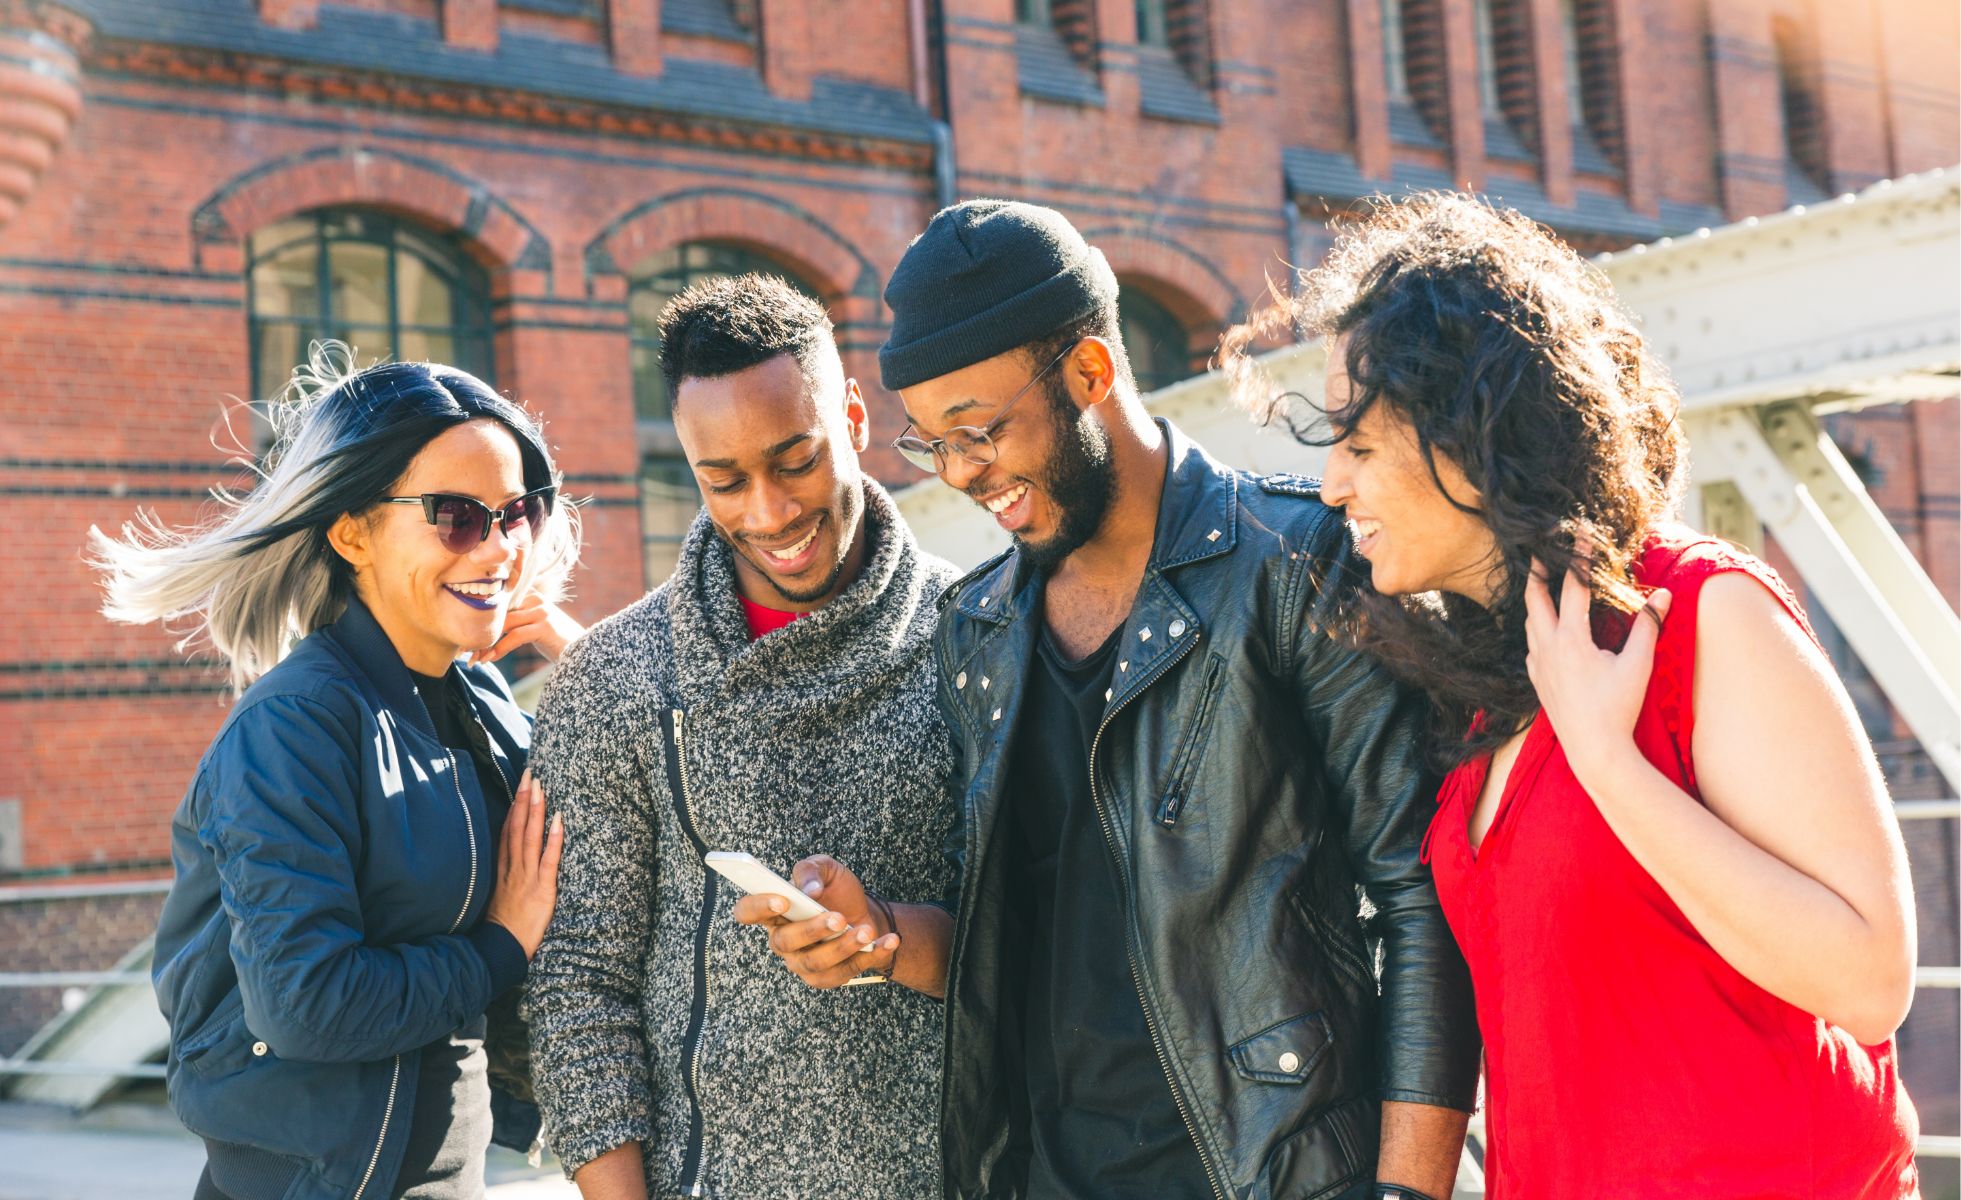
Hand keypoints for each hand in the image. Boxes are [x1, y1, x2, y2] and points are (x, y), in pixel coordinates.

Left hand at [472, 593, 582, 664]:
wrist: (587, 655)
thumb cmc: (558, 644)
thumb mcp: (534, 629)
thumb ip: (516, 624)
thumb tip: (486, 633)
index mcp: (530, 597)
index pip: (499, 606)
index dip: (479, 622)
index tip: (463, 640)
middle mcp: (535, 600)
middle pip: (499, 615)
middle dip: (478, 635)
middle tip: (461, 651)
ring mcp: (541, 612)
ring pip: (504, 625)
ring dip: (486, 645)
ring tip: (473, 660)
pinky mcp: (545, 626)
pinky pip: (515, 636)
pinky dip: (499, 649)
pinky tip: (489, 660)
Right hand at [485, 770, 564, 958]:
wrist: (500, 951)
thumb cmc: (504, 927)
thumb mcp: (498, 896)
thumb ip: (504, 876)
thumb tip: (510, 859)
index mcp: (502, 869)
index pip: (508, 831)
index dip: (514, 807)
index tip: (520, 784)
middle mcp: (513, 868)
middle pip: (517, 827)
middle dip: (524, 798)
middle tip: (531, 772)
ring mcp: (526, 878)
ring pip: (530, 837)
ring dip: (536, 810)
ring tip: (541, 786)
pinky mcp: (542, 890)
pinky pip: (549, 860)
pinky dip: (553, 839)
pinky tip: (558, 820)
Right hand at [730, 854, 897, 989]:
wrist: (866, 915)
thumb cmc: (838, 892)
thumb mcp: (827, 869)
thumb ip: (812, 870)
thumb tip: (808, 889)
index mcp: (775, 910)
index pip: (748, 911)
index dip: (758, 907)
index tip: (783, 899)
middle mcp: (783, 940)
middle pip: (785, 942)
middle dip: (813, 930)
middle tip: (839, 918)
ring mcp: (802, 962)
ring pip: (815, 963)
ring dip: (843, 947)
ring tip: (866, 931)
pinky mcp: (826, 977)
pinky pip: (844, 973)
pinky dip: (869, 956)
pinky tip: (888, 941)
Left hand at [1523, 562, 1671, 788]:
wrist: (1595, 751)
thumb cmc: (1618, 708)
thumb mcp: (1638, 665)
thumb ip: (1649, 626)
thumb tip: (1664, 594)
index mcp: (1571, 639)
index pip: (1573, 587)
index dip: (1577, 558)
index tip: (1577, 533)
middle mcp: (1547, 648)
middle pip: (1535, 599)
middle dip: (1538, 572)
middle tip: (1540, 551)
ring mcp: (1538, 665)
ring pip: (1530, 622)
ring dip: (1535, 601)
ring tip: (1540, 584)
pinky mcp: (1537, 681)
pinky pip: (1531, 646)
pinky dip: (1536, 629)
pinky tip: (1544, 630)